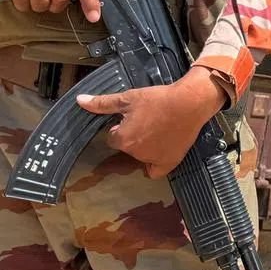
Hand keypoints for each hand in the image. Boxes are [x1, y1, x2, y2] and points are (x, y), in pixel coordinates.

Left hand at [77, 67, 225, 177]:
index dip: (122, 127)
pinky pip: (155, 172)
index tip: (134, 118)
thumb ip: (103, 103)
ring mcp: (152, 160)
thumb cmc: (159, 98)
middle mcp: (135, 153)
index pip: (114, 138)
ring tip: (160, 129)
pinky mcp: (169, 162)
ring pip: (141, 156)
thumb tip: (80, 100)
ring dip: (145, 146)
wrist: (190, 102)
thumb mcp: (129, 98)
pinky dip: (154, 165)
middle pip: (128, 147)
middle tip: (148, 121)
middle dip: (134, 136)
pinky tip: (159, 152)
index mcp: (123, 139)